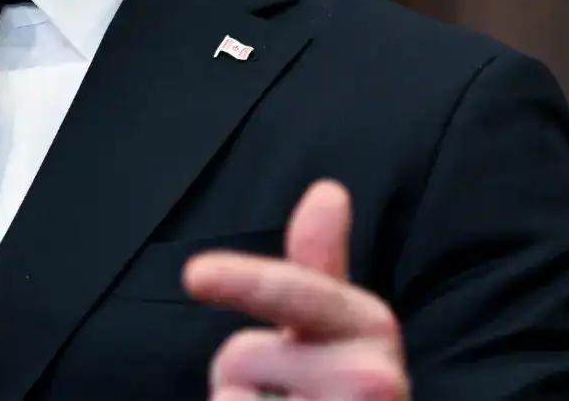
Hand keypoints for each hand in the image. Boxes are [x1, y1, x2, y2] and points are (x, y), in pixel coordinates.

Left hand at [184, 180, 408, 400]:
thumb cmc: (337, 397)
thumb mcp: (338, 333)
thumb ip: (320, 268)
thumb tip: (327, 189)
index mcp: (371, 330)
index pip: (298, 294)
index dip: (246, 282)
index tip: (195, 274)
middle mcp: (373, 380)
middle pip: (239, 356)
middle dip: (241, 376)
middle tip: (288, 396)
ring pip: (230, 400)